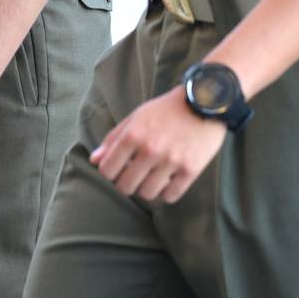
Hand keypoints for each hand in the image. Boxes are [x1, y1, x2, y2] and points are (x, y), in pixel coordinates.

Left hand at [90, 85, 227, 203]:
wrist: (204, 101)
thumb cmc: (166, 109)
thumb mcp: (136, 117)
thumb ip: (113, 138)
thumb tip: (94, 160)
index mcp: (133, 135)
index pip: (107, 170)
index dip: (109, 173)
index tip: (117, 169)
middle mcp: (150, 150)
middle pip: (125, 187)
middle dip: (126, 184)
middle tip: (134, 176)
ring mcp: (171, 162)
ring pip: (147, 194)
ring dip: (146, 189)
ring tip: (151, 178)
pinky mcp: (190, 170)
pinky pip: (170, 196)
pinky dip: (166, 193)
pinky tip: (167, 181)